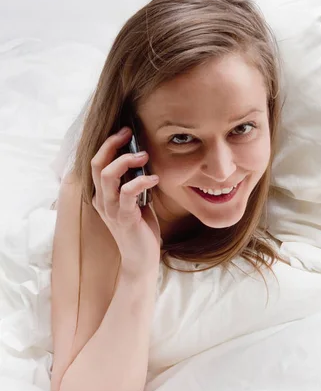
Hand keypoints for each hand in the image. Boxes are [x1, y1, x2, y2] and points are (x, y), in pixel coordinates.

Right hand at [91, 127, 161, 275]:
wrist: (141, 259)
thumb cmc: (140, 228)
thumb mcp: (136, 200)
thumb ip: (134, 182)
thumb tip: (144, 159)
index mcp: (102, 194)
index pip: (97, 163)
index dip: (108, 144)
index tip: (125, 132)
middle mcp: (102, 200)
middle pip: (97, 164)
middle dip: (112, 144)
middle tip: (130, 134)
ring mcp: (111, 209)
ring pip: (107, 175)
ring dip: (125, 160)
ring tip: (144, 155)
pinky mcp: (124, 218)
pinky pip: (127, 193)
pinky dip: (141, 181)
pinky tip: (154, 178)